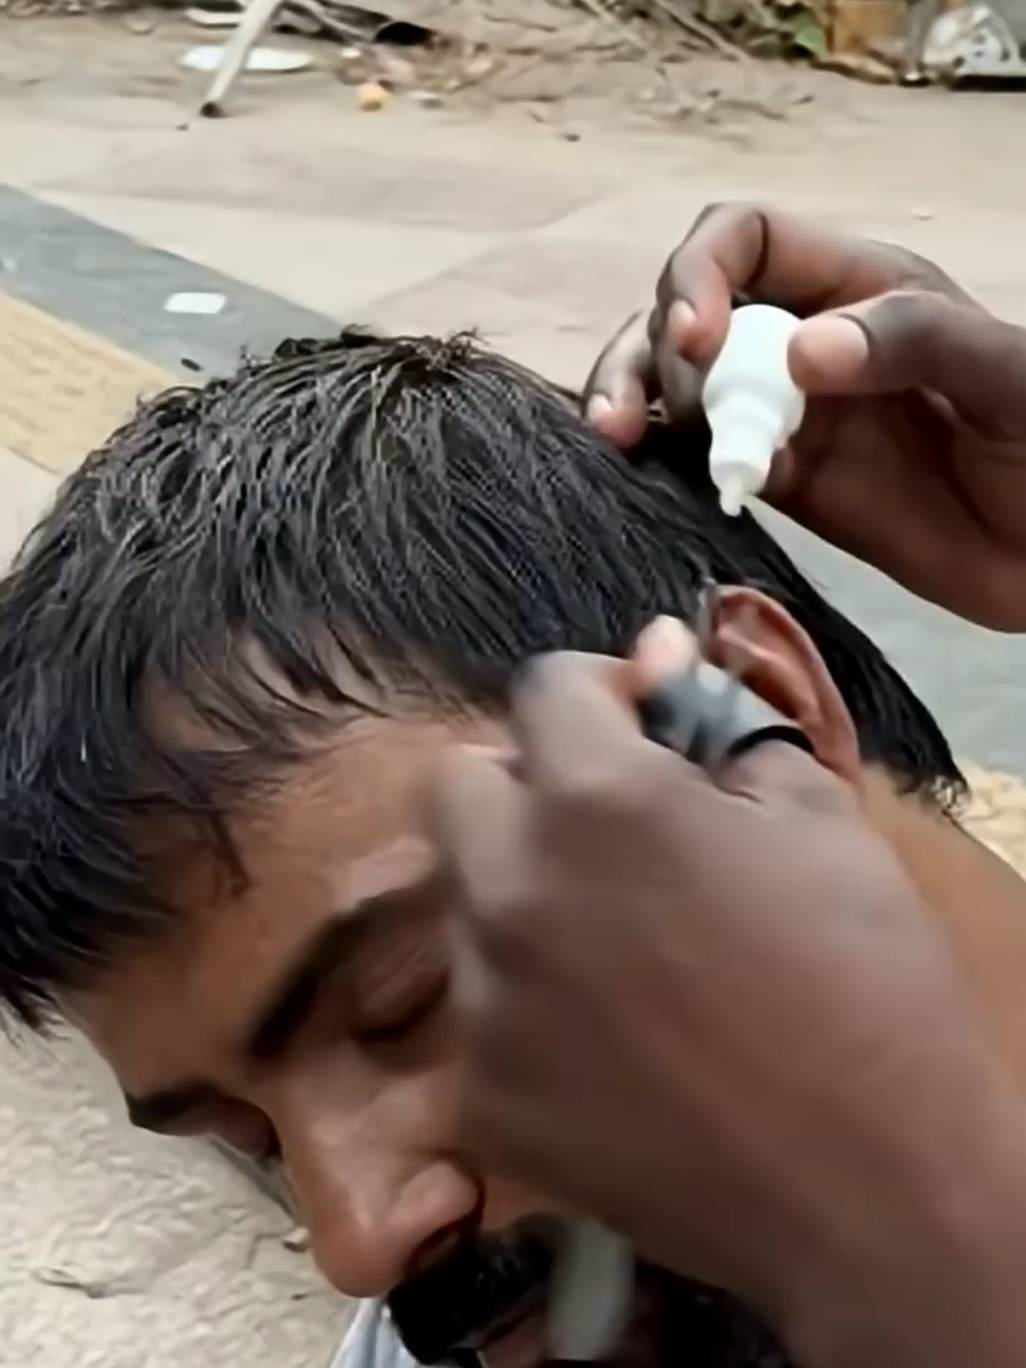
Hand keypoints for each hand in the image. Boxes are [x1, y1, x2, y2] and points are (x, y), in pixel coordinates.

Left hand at [431, 620, 1025, 1367]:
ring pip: (464, 899)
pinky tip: (609, 1038)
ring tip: (617, 944)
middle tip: (607, 825)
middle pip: (459, 784)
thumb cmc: (868, 988)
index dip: (599, 689)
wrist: (876, 1198)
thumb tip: (659, 658)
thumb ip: (723, 728)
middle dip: (525, 781)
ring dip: (522, 891)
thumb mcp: (821, 819)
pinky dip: (530, 1002)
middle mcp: (512, 888)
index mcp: (598, 800)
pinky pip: (483, 1011)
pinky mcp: (486, 1099)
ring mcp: (487, 1002)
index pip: (543, 685)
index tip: (644, 724)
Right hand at [585, 203, 1025, 629]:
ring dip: (633, 396)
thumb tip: (799, 353)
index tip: (696, 337)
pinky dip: (662, 459)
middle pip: (688, 308)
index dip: (701, 272)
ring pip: (676, 382)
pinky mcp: (777, 481)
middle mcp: (802, 339)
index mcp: (855, 286)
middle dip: (652, 346)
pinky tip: (641, 473)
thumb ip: (910, 343)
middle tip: (654, 409)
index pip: (746, 238)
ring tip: (615, 437)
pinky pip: (699, 455)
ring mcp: (784, 412)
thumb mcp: (1002, 374)